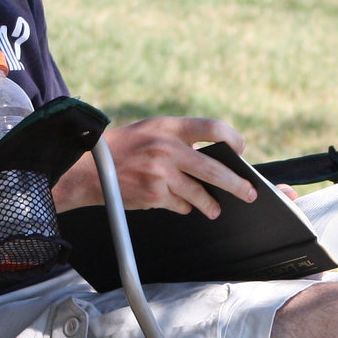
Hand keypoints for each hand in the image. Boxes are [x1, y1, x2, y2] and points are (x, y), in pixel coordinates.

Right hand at [56, 116, 256, 216]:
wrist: (89, 168)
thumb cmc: (126, 148)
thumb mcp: (153, 130)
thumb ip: (182, 138)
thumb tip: (217, 157)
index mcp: (169, 128)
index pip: (212, 129)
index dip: (233, 139)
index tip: (240, 150)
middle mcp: (166, 149)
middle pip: (214, 170)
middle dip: (236, 185)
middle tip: (249, 193)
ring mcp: (160, 174)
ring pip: (199, 194)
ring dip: (210, 204)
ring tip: (215, 209)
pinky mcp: (153, 195)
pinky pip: (180, 205)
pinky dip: (183, 206)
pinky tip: (178, 203)